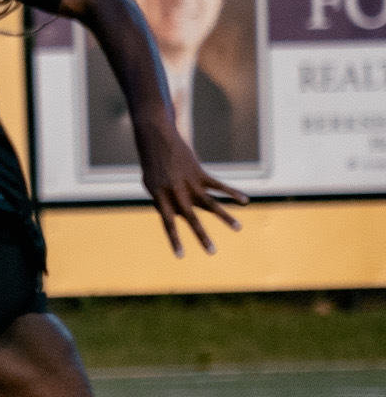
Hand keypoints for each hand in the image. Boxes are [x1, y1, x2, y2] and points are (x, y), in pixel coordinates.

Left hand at [136, 123, 246, 255]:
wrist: (156, 141)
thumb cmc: (153, 166)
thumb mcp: (152, 186)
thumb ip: (165, 203)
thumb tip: (182, 217)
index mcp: (161, 198)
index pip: (168, 224)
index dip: (174, 240)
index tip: (180, 256)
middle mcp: (176, 193)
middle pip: (192, 218)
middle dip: (202, 236)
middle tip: (213, 252)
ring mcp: (190, 183)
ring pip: (210, 203)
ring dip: (225, 217)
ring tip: (238, 228)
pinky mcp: (200, 173)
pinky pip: (219, 185)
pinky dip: (232, 193)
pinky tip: (245, 200)